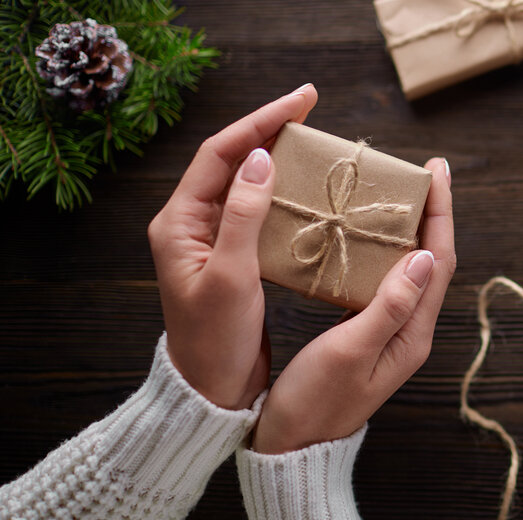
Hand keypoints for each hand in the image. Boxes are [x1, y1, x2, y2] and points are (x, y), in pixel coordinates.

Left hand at [148, 84, 318, 409]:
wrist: (211, 390)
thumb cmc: (214, 340)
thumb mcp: (229, 276)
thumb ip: (243, 215)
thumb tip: (262, 158)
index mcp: (179, 222)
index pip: (221, 153)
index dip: (261, 121)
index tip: (303, 101)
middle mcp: (192, 223)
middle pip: (233, 160)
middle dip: (271, 130)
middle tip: (312, 110)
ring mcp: (212, 240)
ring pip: (248, 183)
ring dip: (280, 160)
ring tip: (316, 143)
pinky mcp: (233, 257)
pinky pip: (259, 212)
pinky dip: (285, 195)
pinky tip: (311, 193)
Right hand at [252, 158, 455, 452]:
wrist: (294, 447)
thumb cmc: (315, 402)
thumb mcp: (350, 351)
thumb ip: (389, 306)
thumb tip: (423, 256)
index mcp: (412, 333)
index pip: (438, 260)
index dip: (440, 213)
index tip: (436, 172)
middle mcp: (410, 330)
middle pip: (431, 259)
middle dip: (431, 213)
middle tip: (421, 172)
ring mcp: (392, 332)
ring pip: (409, 268)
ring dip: (409, 229)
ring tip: (396, 193)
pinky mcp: (370, 334)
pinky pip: (386, 281)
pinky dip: (382, 251)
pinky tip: (365, 236)